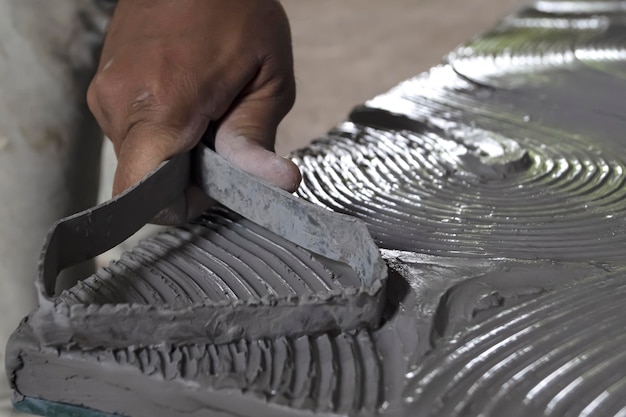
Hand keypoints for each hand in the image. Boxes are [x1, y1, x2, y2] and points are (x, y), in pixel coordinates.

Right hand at [87, 0, 300, 223]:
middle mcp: (120, 104)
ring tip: (206, 110)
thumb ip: (257, 136)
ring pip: (140, 157)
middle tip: (222, 139)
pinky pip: (133, 131)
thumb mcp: (268, 75)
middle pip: (146, 180)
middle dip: (187, 177)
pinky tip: (188, 100)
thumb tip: (274, 185)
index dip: (181, 205)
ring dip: (176, 151)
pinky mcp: (104, 85)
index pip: (144, 196)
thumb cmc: (236, 9)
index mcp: (161, 107)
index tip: (214, 188)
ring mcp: (105, 93)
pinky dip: (162, 131)